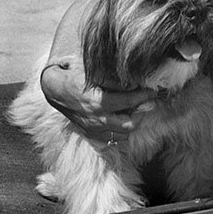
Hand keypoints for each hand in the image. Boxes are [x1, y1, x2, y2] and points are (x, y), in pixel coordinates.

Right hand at [40, 59, 156, 142]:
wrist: (57, 91)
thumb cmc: (78, 78)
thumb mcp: (95, 73)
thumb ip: (115, 77)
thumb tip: (137, 79)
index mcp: (99, 102)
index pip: (129, 102)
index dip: (145, 96)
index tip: (155, 91)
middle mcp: (97, 119)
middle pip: (130, 123)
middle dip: (141, 112)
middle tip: (148, 102)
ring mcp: (94, 130)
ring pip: (123, 134)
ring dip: (132, 123)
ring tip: (136, 110)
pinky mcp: (91, 135)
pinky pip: (112, 140)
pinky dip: (121, 132)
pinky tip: (123, 120)